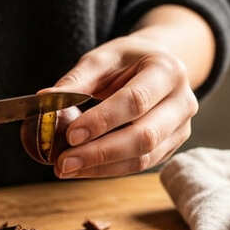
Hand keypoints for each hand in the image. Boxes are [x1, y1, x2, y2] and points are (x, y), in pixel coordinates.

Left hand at [44, 31, 198, 178]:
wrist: (156, 66)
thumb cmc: (126, 61)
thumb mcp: (102, 59)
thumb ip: (76, 81)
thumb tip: (45, 99)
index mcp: (167, 71)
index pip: (135, 101)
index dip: (102, 120)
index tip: (70, 134)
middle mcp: (183, 101)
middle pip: (144, 136)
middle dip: (100, 152)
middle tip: (63, 162)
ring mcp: (182, 128)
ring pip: (144, 158)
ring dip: (102, 167)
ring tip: (66, 168)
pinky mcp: (172, 146)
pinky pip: (141, 165)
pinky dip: (109, 170)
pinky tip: (83, 169)